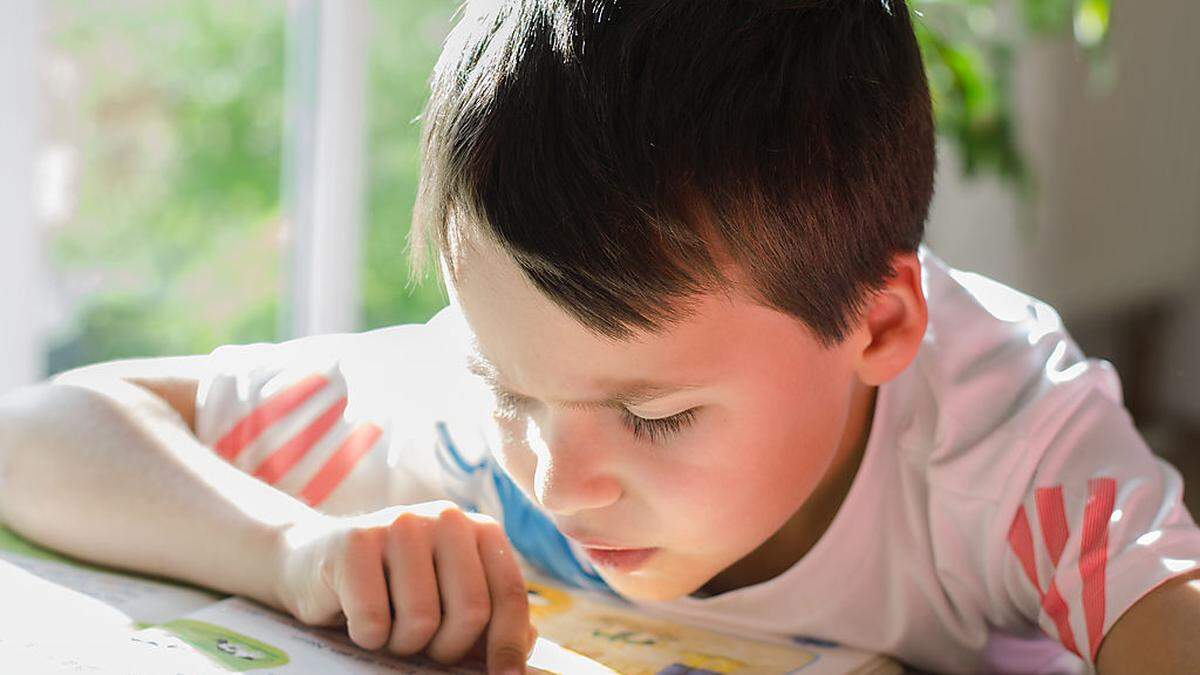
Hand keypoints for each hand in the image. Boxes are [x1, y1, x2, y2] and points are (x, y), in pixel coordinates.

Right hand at [272, 501, 534, 673]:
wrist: (313, 565)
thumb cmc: (392, 592)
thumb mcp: (448, 600)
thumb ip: (491, 619)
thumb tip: (523, 650)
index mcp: (479, 530)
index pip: (508, 594)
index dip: (507, 645)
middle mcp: (446, 517)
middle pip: (471, 611)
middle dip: (447, 648)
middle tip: (422, 647)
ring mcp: (400, 523)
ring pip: (422, 620)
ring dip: (402, 643)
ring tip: (387, 626)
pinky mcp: (355, 541)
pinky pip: (374, 619)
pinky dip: (366, 636)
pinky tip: (356, 616)